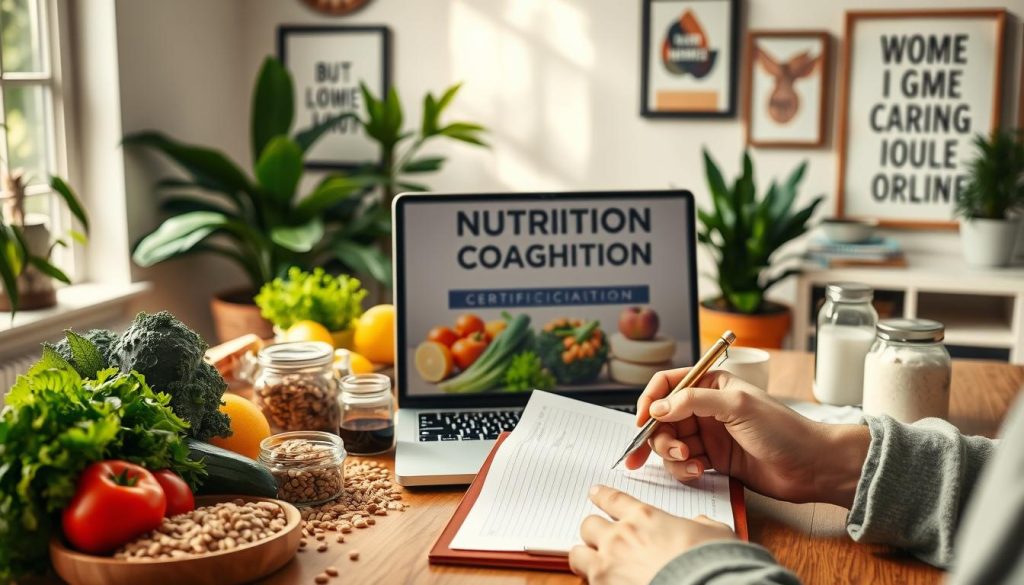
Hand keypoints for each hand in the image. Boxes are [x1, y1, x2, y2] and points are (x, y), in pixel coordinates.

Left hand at [569, 485, 735, 584]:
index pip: (613, 499)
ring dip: (585, 557)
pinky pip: (587, 581)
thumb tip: (700, 524)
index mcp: (644, 517)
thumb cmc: (712, 562)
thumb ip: (700, 524)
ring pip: (578, 554)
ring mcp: (608, 564)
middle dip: (594, 531)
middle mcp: (620, 536)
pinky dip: (594, 581)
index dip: (601, 495)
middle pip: (588, 524)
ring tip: (593, 564)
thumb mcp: (714, 533)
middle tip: (601, 538)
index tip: (594, 493)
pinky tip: (605, 582)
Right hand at [627, 369, 868, 506]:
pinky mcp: (713, 460)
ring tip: (691, 462)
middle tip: (672, 450)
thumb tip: (657, 408)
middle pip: (662, 418)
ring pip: (669, 443)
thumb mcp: (737, 406)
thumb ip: (694, 402)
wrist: (811, 467)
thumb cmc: (784, 430)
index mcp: (711, 385)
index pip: (667, 385)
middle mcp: (705, 408)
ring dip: (672, 455)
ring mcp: (708, 435)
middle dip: (659, 436)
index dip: (649, 401)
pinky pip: (682, 463)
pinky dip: (683, 469)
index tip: (641, 422)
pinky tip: (698, 472)